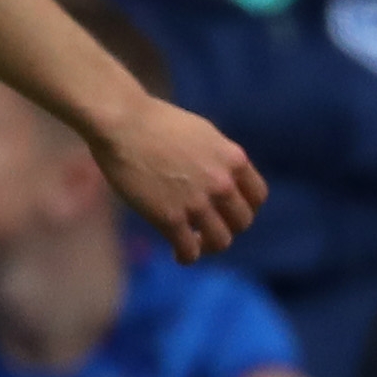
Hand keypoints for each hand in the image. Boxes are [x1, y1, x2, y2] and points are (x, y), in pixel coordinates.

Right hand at [87, 93, 264, 261]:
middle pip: (241, 221)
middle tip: (209, 226)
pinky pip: (189, 250)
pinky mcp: (170, 218)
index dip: (245, 207)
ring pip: (220, 241)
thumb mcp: (201, 133)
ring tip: (194, 243)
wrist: (119, 122)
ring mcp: (197, 203)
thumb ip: (217, 158)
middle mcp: (222, 184)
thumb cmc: (152, 119)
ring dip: (209, 245)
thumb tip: (220, 176)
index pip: (257, 196)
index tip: (229, 211)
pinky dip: (186, 256)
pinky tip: (177, 254)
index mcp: (233, 159)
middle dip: (227, 226)